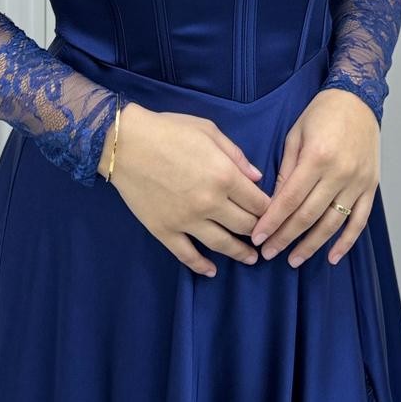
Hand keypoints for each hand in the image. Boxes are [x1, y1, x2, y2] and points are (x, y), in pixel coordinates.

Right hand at [105, 102, 271, 276]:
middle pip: (245, 226)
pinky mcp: (165, 231)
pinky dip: (201, 266)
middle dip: (259, 232)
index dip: (270, 210)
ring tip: (251, 259)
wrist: (125, 143)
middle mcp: (210, 203)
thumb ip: (236, 155)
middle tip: (266, 237)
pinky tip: (211, 271)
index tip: (274, 214)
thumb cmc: (169, 130)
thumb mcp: (209, 131)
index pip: (258, 202)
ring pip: (222, 244)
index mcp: (225, 175)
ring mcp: (187, 220)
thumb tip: (256, 178)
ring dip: (240, 253)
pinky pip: (187, 255)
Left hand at [249, 88, 379, 268]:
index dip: (272, 222)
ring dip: (312, 245)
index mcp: (317, 157)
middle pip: (308, 215)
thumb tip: (274, 203)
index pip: (290, 199)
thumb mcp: (296, 135)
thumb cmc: (322, 113)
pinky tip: (332, 256)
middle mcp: (339, 173)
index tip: (258, 237)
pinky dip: (347, 242)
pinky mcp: (371, 186)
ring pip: (333, 223)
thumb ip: (286, 170)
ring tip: (293, 259)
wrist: (358, 99)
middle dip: (286, 237)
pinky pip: (359, 221)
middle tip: (269, 253)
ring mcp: (358, 182)